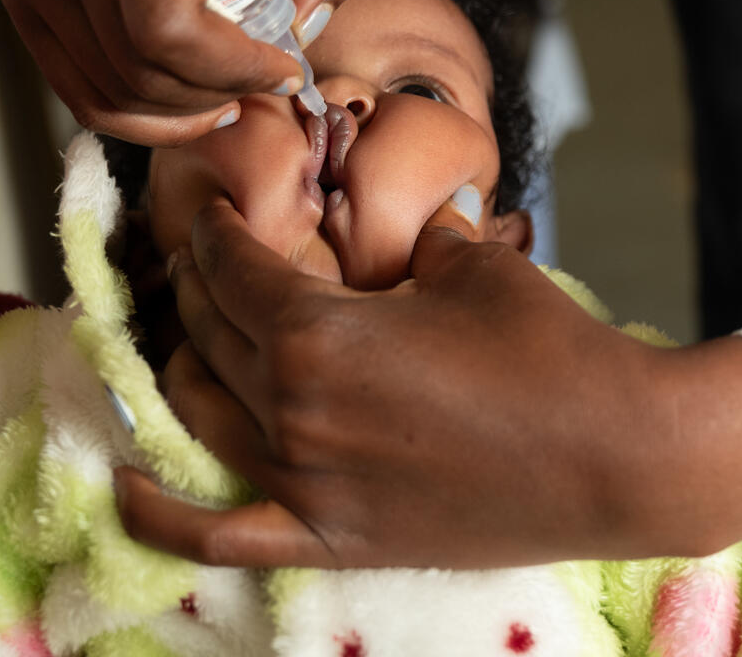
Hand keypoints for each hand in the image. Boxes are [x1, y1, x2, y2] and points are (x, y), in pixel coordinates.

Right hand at [0, 0, 377, 145]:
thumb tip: (312, 26)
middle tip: (263, 79)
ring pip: (116, 92)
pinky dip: (144, 118)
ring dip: (186, 110)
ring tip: (230, 89)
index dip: (236, 67)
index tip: (282, 66)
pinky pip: (83, 96)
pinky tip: (186, 102)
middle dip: (220, 91)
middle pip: (145, 67)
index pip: (172, 24)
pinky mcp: (18, 4)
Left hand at [114, 199, 741, 567]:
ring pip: (201, 413)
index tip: (213, 205)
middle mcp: (293, 409)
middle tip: (212, 256)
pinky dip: (158, 514)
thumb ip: (416, 241)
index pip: (234, 266)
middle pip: (209, 334)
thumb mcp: (477, 266)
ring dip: (187, 365)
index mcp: (319, 332)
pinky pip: (217, 536)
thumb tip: (404, 230)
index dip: (216, 226)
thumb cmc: (552, 350)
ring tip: (197, 333)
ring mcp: (307, 482)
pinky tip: (123, 486)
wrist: (618, 453)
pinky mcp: (334, 537)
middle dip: (201, 283)